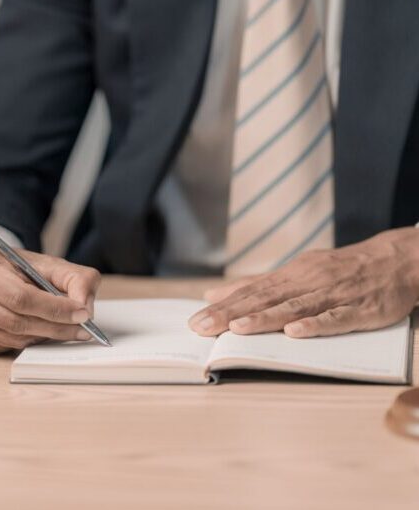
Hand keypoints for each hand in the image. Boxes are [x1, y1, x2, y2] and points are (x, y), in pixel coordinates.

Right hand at [0, 241, 101, 354]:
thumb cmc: (9, 266)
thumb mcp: (40, 261)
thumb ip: (71, 277)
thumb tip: (84, 306)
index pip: (21, 297)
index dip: (54, 308)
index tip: (82, 314)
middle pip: (16, 321)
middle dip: (54, 327)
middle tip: (81, 329)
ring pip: (11, 338)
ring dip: (42, 336)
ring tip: (63, 329)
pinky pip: (2, 346)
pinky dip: (25, 341)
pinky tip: (37, 331)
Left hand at [188, 228, 418, 337]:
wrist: (397, 260)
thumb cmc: (341, 269)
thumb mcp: (297, 272)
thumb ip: (256, 284)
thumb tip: (214, 294)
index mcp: (291, 275)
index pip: (250, 292)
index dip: (223, 307)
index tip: (195, 320)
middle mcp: (308, 283)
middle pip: (265, 300)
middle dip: (231, 314)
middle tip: (202, 327)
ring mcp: (334, 295)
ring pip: (295, 308)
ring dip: (265, 318)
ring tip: (237, 328)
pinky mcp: (360, 310)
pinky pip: (337, 318)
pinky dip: (316, 324)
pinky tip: (295, 332)